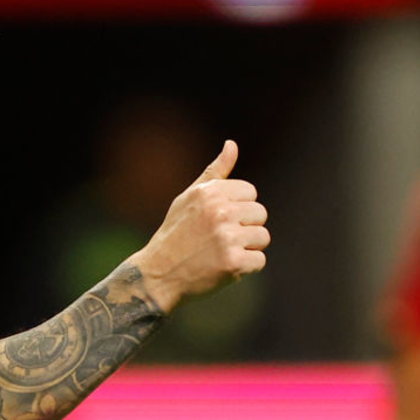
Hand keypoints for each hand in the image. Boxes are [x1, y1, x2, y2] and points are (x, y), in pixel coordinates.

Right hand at [129, 140, 268, 310]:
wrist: (157, 275)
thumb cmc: (175, 234)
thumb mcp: (188, 198)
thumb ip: (214, 173)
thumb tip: (232, 145)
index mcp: (210, 192)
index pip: (250, 193)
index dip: (237, 208)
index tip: (217, 220)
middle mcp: (220, 212)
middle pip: (260, 214)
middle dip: (244, 227)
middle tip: (218, 239)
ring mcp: (227, 238)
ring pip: (263, 237)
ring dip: (246, 248)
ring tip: (220, 253)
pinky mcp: (233, 263)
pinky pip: (259, 261)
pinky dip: (245, 268)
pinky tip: (223, 267)